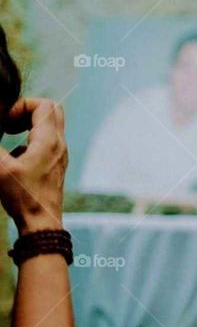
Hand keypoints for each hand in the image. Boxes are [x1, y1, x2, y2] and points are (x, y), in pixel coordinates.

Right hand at [0, 98, 67, 234]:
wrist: (42, 221)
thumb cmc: (24, 197)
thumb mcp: (0, 169)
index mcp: (49, 141)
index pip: (43, 105)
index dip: (21, 106)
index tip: (5, 122)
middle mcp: (59, 144)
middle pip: (52, 110)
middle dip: (28, 110)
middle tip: (8, 123)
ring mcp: (60, 154)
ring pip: (51, 125)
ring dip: (29, 124)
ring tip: (9, 134)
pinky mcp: (56, 163)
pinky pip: (47, 141)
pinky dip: (31, 139)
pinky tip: (15, 157)